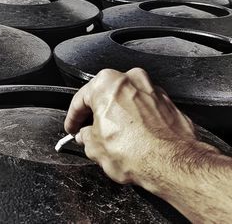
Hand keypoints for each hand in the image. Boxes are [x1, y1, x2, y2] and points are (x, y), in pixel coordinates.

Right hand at [64, 68, 201, 184]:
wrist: (172, 164)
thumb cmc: (136, 151)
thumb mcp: (94, 147)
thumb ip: (86, 137)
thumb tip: (87, 137)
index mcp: (107, 83)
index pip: (80, 99)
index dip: (73, 118)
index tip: (72, 127)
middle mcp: (131, 80)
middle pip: (106, 96)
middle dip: (97, 114)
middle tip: (89, 132)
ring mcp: (153, 91)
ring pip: (127, 101)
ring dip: (118, 117)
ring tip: (112, 138)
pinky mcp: (169, 105)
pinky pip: (145, 110)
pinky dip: (137, 121)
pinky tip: (132, 138)